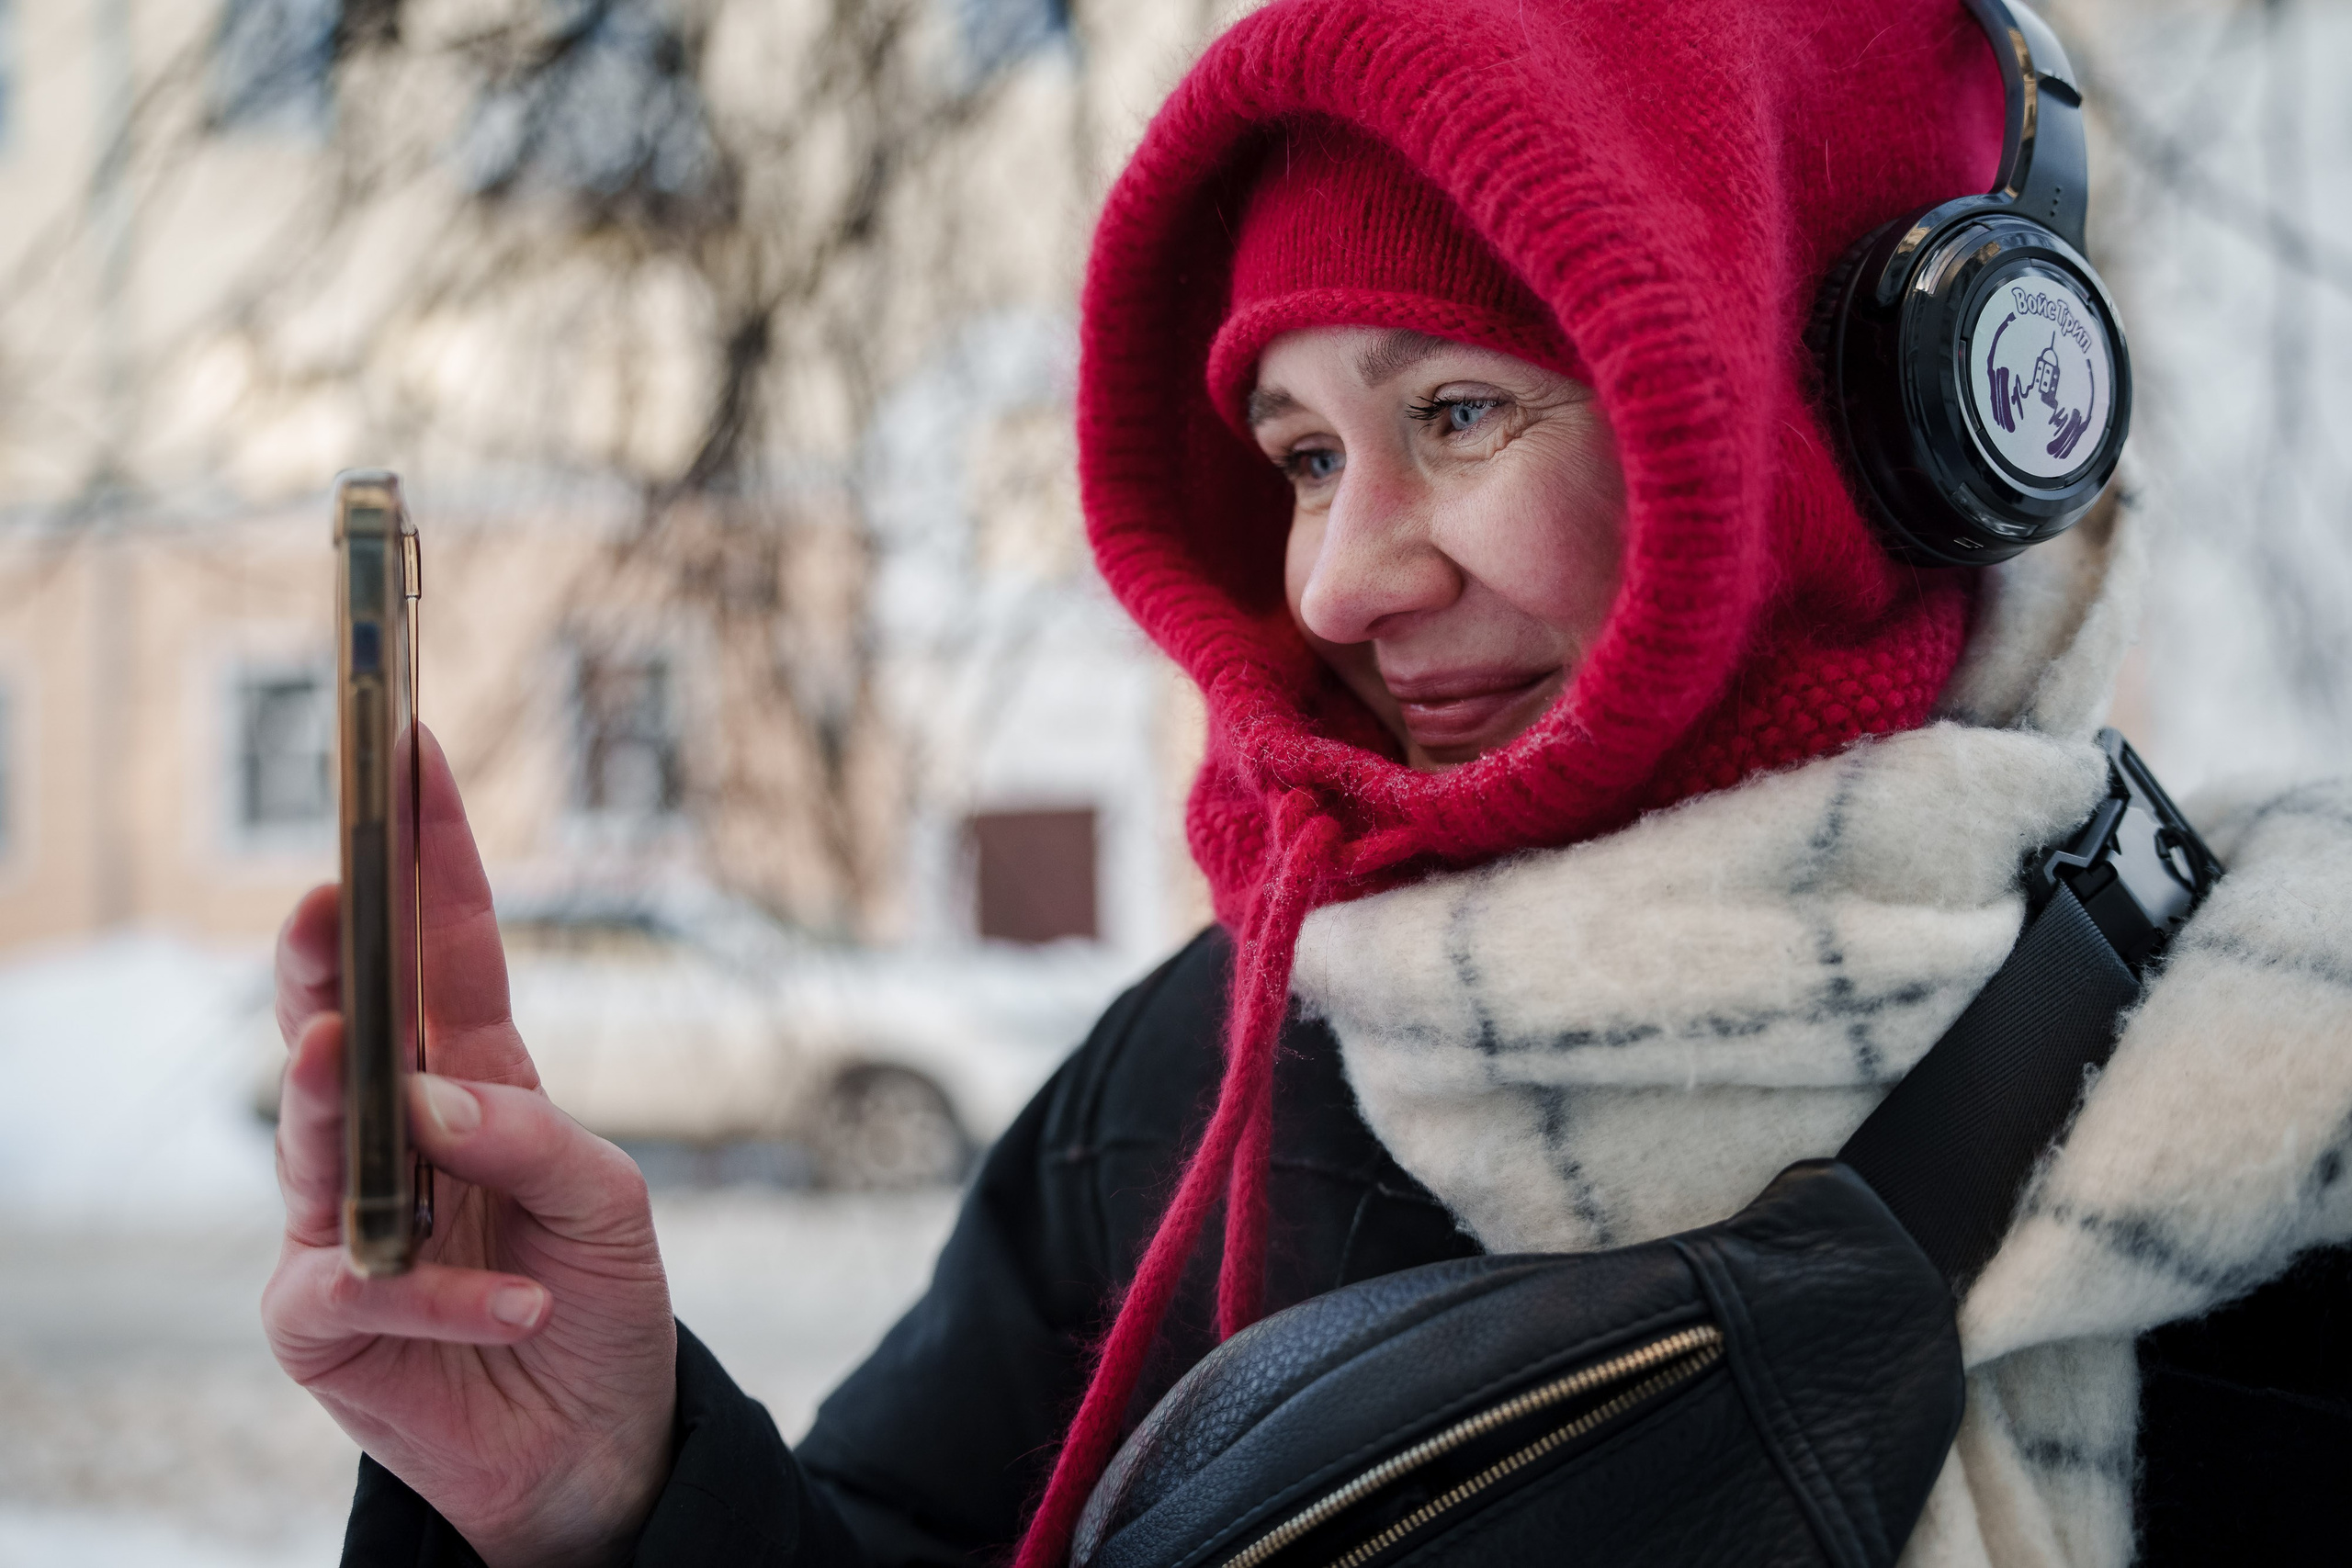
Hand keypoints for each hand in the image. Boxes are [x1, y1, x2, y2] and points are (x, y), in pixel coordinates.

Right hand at [261, 726, 677, 1567]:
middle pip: (344, 1020)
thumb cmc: (602, 1300)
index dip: (428, 853)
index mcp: (472, 1079)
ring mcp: (341, 1222)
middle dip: (326, 953)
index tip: (414, 750)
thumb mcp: (610, 1203)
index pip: (443, 950)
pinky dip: (441, 1293)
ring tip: (346, 1052)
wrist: (596, 1443)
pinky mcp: (323, 1321)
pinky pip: (359, 1285)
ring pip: (314, 1135)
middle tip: (321, 892)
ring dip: (333, 1093)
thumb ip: (532, 1138)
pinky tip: (515, 1305)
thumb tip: (427, 1099)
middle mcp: (392, 1134)